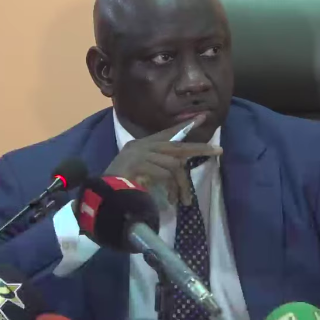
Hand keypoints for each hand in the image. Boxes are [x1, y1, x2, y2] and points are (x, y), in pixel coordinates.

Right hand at [104, 114, 222, 204]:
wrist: (101, 197)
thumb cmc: (117, 188)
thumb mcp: (139, 174)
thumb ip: (155, 169)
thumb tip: (177, 172)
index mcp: (140, 146)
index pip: (166, 133)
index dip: (184, 126)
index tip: (201, 117)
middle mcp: (141, 147)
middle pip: (176, 145)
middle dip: (199, 148)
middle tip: (218, 151)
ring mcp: (140, 154)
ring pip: (173, 164)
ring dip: (181, 185)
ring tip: (184, 201)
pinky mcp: (140, 165)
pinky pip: (165, 174)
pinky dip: (171, 188)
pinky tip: (171, 200)